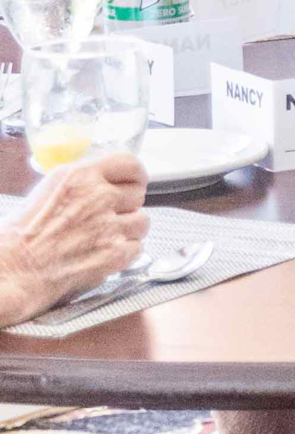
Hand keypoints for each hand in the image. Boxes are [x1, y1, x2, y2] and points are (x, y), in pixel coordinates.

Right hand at [0, 157, 149, 324]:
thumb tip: (112, 182)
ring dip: (127, 231)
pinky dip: (124, 253)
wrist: (14, 268)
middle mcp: (97, 196)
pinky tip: (102, 254)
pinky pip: (137, 247)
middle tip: (108, 217)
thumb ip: (84, 182)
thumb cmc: (24, 234)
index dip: (135, 176)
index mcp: (79, 175)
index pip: (130, 164)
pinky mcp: (115, 252)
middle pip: (139, 194)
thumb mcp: (50, 190)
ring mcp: (108, 225)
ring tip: (102, 238)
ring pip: (142, 221)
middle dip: (127, 206)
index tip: (134, 184)